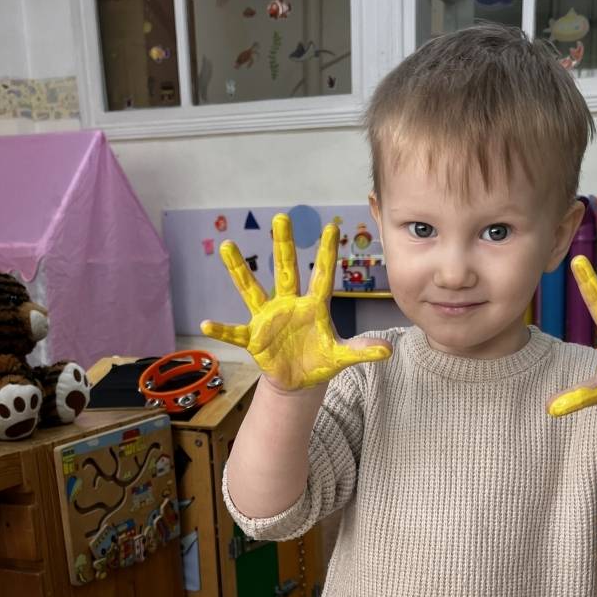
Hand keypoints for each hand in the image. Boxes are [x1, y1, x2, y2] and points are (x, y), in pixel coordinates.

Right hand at [201, 213, 391, 390]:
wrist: (299, 379)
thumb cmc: (319, 359)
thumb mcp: (341, 356)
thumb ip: (362, 350)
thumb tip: (388, 351)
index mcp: (313, 306)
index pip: (322, 275)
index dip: (327, 254)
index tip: (332, 227)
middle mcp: (288, 304)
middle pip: (285, 271)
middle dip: (283, 246)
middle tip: (281, 218)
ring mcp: (268, 318)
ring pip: (252, 289)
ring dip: (239, 270)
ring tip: (228, 246)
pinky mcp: (254, 337)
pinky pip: (235, 332)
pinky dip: (222, 329)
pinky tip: (208, 323)